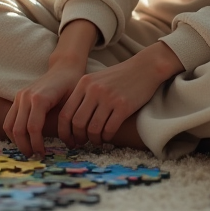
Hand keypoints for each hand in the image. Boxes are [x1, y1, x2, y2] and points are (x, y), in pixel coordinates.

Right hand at [3, 61, 81, 157]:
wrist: (64, 67)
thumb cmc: (73, 85)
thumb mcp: (73, 103)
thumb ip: (66, 122)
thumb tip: (68, 144)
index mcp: (40, 98)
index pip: (33, 128)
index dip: (37, 144)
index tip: (44, 155)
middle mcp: (26, 96)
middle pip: (18, 129)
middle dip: (25, 146)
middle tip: (35, 157)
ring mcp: (20, 96)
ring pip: (9, 125)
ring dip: (17, 142)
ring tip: (29, 151)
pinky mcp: (17, 98)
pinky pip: (9, 120)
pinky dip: (13, 133)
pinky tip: (24, 141)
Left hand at [59, 41, 184, 146]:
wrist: (146, 67)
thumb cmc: (120, 77)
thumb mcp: (97, 80)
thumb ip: (83, 95)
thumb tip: (72, 122)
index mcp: (84, 83)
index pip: (66, 113)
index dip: (64, 131)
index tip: (68, 140)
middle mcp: (94, 90)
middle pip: (77, 123)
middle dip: (78, 137)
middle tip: (82, 143)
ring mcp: (109, 98)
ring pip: (93, 128)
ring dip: (93, 139)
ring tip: (97, 141)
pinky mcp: (124, 106)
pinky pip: (109, 129)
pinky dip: (107, 137)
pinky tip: (108, 137)